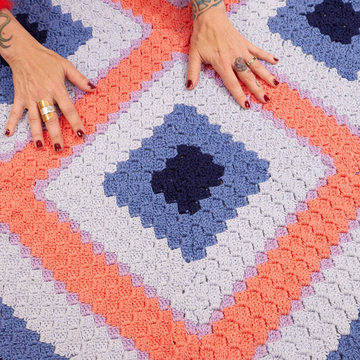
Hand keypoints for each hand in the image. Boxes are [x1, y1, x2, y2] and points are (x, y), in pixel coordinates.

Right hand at [1, 9, 94, 150]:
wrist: (23, 51)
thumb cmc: (46, 58)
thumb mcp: (66, 65)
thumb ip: (80, 79)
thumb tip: (94, 89)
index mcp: (57, 89)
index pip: (69, 110)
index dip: (75, 123)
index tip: (81, 135)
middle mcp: (43, 95)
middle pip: (51, 118)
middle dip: (55, 134)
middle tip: (59, 148)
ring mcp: (30, 97)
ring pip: (34, 119)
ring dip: (36, 133)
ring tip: (40, 146)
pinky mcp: (20, 97)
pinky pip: (15, 112)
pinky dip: (11, 122)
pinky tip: (9, 134)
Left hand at [187, 1, 278, 108]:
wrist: (209, 17)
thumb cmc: (201, 37)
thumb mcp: (194, 55)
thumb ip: (193, 72)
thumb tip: (189, 87)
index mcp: (222, 63)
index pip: (232, 83)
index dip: (239, 95)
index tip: (247, 105)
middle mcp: (234, 58)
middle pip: (248, 77)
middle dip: (257, 89)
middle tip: (265, 100)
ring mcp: (241, 50)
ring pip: (256, 65)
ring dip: (266, 75)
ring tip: (275, 84)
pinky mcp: (244, 43)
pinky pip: (257, 50)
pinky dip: (267, 56)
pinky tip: (276, 61)